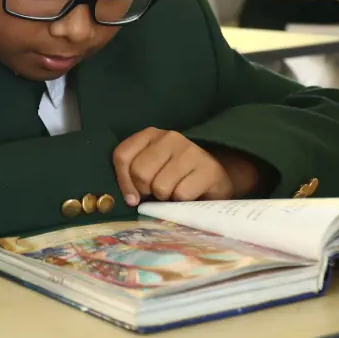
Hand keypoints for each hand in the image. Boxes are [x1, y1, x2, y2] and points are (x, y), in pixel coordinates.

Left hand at [113, 128, 259, 206]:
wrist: (216, 177)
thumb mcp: (151, 169)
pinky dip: (182, 202)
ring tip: (175, 191)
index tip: (133, 197)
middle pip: (140, 173)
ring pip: (160, 187)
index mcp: (150, 134)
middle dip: (146, 191)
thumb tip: (130, 199)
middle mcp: (170, 137)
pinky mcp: (208, 169)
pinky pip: (181, 195)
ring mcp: (190, 151)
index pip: (122, 155)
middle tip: (159, 192)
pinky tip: (190, 194)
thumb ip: (133, 175)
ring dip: (165, 198)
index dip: (123, 181)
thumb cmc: (177, 176)